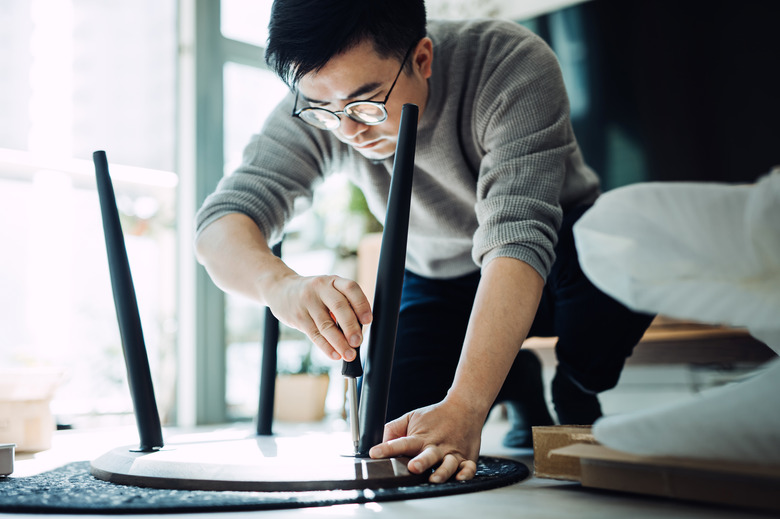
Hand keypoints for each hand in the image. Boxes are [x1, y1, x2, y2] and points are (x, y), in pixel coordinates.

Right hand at [265, 274, 371, 360]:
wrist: (279, 289)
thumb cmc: (312, 293)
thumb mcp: (328, 289)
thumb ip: (343, 304)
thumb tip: (359, 331)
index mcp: (333, 281)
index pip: (351, 288)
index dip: (361, 304)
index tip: (368, 320)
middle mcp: (320, 288)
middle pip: (339, 307)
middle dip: (351, 327)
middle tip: (358, 342)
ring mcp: (307, 302)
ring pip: (326, 325)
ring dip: (339, 343)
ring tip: (349, 354)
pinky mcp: (298, 317)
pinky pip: (314, 334)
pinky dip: (326, 347)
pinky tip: (334, 355)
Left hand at [368, 399, 483, 482]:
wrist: (464, 407)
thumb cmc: (436, 416)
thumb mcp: (412, 417)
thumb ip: (394, 429)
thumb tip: (380, 443)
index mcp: (420, 437)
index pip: (402, 443)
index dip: (387, 448)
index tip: (375, 453)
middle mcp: (436, 446)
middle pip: (427, 455)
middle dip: (420, 462)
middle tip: (412, 467)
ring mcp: (452, 452)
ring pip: (448, 464)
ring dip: (442, 471)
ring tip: (434, 478)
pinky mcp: (466, 458)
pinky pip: (468, 468)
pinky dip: (466, 473)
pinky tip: (460, 478)